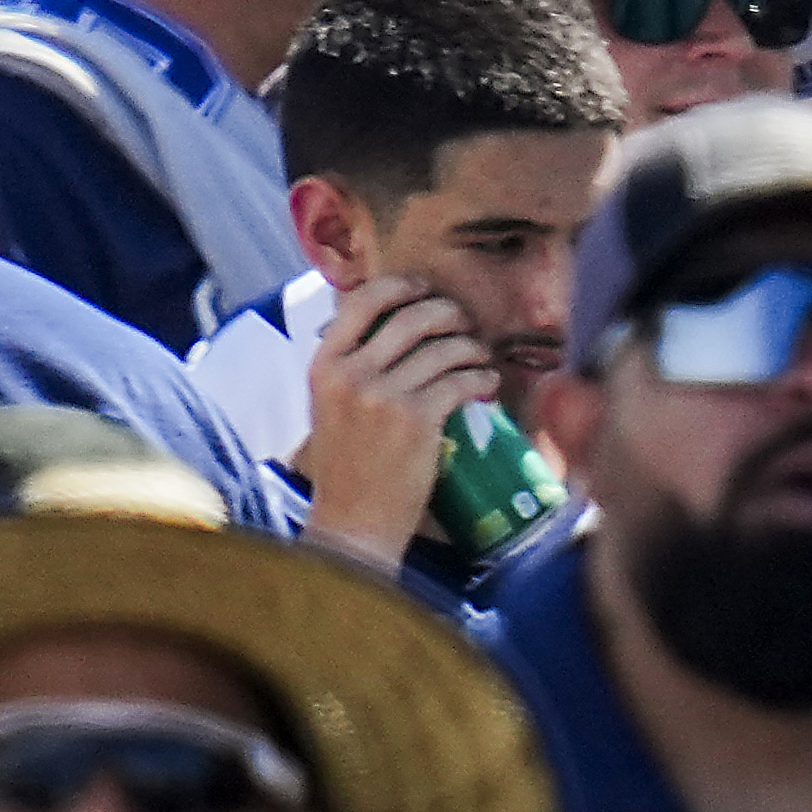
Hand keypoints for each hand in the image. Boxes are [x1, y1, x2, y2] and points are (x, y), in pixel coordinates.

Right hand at [295, 276, 496, 565]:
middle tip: (464, 322)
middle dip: (447, 313)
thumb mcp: (330, 405)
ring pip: (443, 348)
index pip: (361, 301)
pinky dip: (481, 376)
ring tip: (480, 354)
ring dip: (471, 346)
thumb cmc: (346, 466)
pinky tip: (487, 380)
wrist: (353, 524)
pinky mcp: (418, 420)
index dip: (399, 287)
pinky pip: (460, 381)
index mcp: (324, 366)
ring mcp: (385, 397)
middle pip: (411, 318)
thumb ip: (351, 364)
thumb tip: (390, 321)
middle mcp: (351, 375)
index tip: (423, 290)